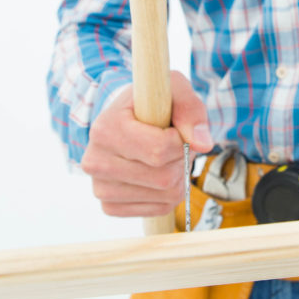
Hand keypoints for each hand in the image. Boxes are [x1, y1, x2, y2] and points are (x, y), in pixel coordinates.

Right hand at [81, 70, 212, 216]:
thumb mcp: (173, 90)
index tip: (177, 129)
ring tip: (168, 156)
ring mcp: (100, 187)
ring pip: (165, 195)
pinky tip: (159, 173)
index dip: (181, 141)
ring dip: (179, 176)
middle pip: (164, 177)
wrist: (125, 120)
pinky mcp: (110, 205)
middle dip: (182, 160)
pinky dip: (170, 193)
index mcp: (105, 128)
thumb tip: (203, 145)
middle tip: (176, 143)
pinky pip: (159, 208)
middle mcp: (95, 161)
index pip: (159, 149)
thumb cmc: (151, 103)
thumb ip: (190, 110)